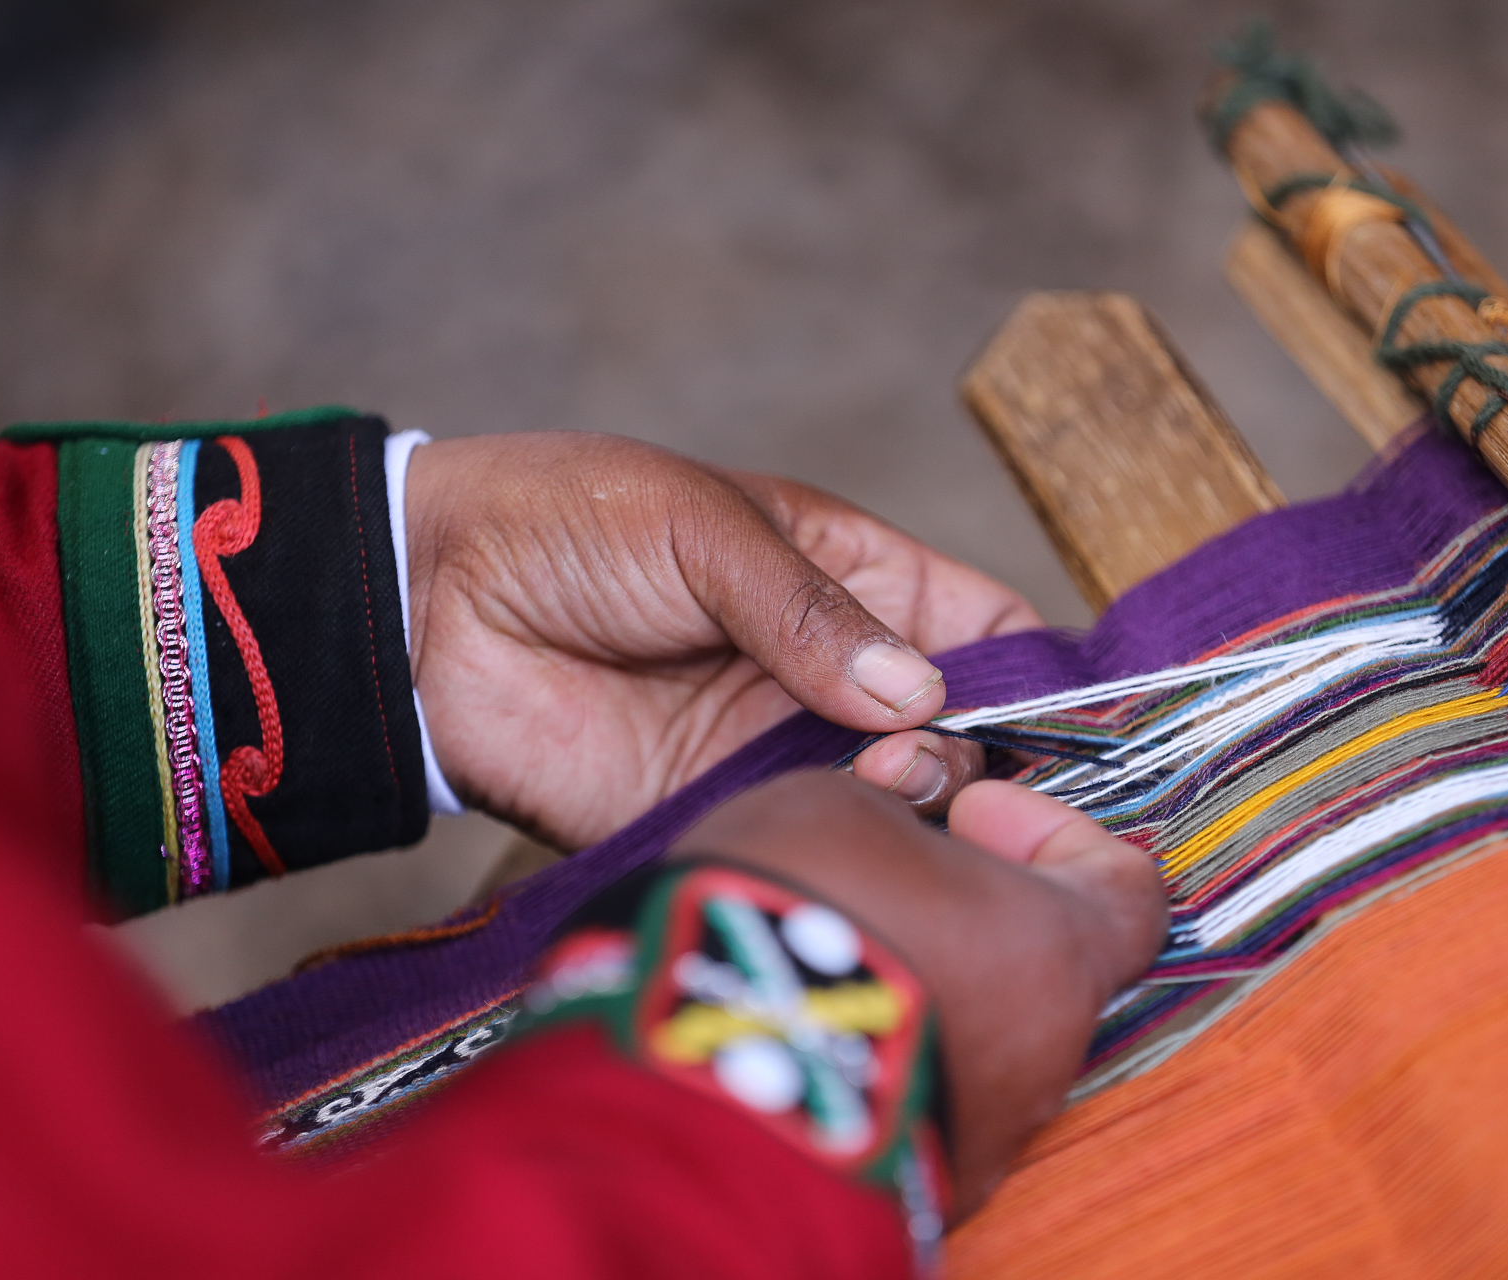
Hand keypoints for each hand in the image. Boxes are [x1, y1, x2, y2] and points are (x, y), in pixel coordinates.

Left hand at [404, 433, 1041, 847]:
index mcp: (852, 578)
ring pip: (898, 800)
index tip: (1083, 717)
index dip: (1043, 673)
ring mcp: (779, 749)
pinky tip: (846, 830)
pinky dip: (843, 848)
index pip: (986, 631)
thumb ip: (811, 613)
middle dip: (982, 750)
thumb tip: (919, 695)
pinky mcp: (720, 813)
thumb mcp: (702, 530)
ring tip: (883, 779)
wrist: (425, 606)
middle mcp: (834, 676)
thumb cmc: (566, 523)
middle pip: (960, 731)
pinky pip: (806, 843)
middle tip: (936, 751)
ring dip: (917, 801)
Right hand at [672, 770, 1167, 1222]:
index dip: (1054, 833)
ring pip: (980, 1036)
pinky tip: (813, 1021)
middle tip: (886, 872)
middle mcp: (1047, 1049)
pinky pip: (924, 1098)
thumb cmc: (799, 920)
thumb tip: (894, 836)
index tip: (975, 808)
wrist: (718, 1077)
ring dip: (925, 984)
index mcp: (1057, 944)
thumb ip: (896, 812)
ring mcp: (990, 1129)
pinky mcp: (924, 1182)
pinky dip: (886, 1055)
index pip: (1126, 888)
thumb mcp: (838, 804)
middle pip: (1040, 961)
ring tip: (832, 949)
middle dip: (969, 909)